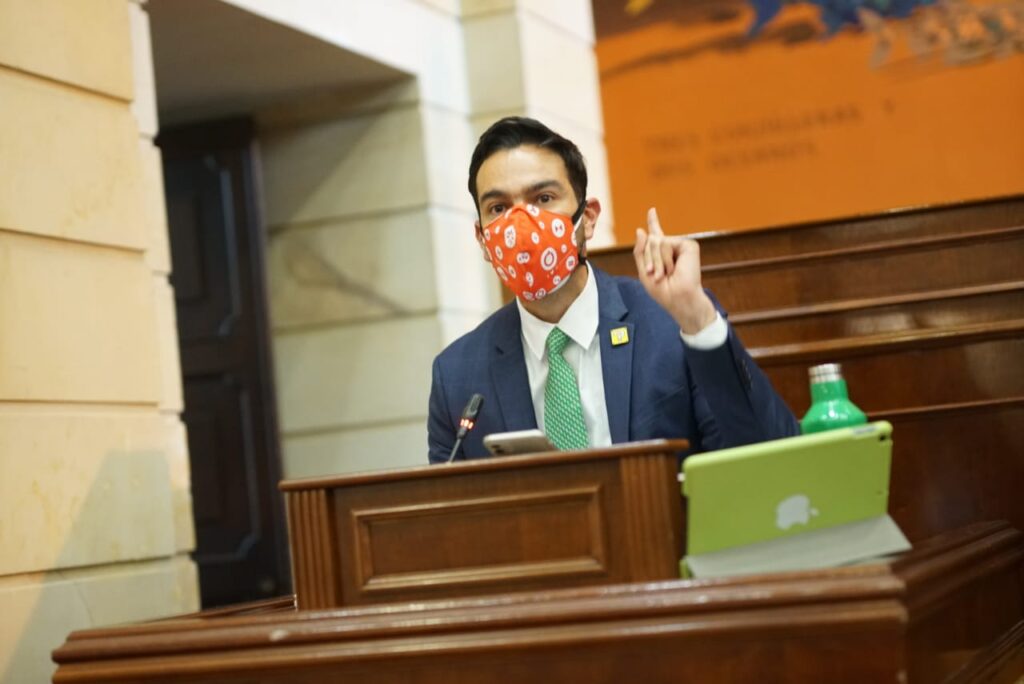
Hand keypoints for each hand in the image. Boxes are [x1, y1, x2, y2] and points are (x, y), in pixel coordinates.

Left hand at [633, 207, 716, 334]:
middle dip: (649, 258)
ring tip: (665, 273)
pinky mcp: (689, 245)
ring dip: (657, 260)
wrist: (678, 298)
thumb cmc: (662, 290)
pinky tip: (674, 268)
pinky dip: (665, 258)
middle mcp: (672, 247)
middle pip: (650, 240)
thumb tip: (640, 230)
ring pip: (657, 241)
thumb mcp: (644, 271)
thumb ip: (640, 251)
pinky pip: (667, 243)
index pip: (656, 235)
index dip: (653, 222)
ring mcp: (681, 245)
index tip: (652, 210)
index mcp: (662, 254)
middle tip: (656, 274)